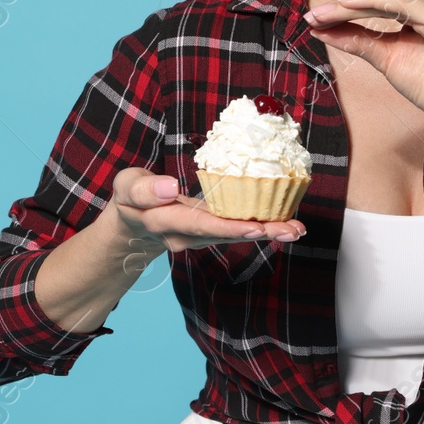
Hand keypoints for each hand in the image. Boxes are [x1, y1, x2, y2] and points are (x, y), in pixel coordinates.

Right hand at [106, 167, 304, 258]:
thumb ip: (144, 190)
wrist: (133, 223)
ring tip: (297, 229)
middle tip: (290, 231)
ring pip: (236, 234)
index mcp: (166, 223)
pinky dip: (263, 227)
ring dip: (268, 232)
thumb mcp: (127, 187)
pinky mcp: (212, 231)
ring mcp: (202, 237)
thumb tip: (170, 189)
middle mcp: (188, 236)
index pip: (199, 224)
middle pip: (226, 233)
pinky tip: (287, 224)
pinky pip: (238, 229)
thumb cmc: (131, 200)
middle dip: (260, 233)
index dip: (228, 227)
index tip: (254, 227)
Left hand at [303, 0, 423, 135]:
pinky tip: (347, 6)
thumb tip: (322, 30)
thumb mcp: (387, 59)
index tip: (314, 17)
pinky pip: (401, 5)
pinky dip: (372, 3)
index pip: (382, 0)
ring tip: (321, 13)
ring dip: (351, 5)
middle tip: (311, 15)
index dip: (347, 8)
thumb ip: (359, 41)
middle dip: (343, 7)